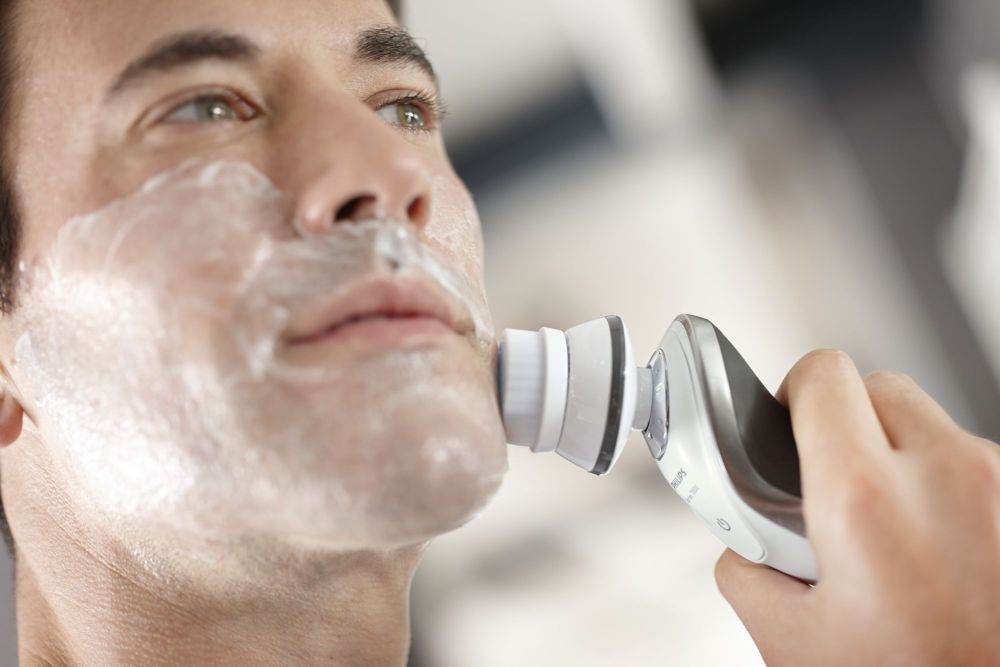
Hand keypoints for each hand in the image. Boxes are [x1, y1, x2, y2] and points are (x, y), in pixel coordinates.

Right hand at [714, 350, 999, 666]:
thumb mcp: (792, 643)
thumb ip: (746, 567)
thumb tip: (743, 536)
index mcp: (867, 500)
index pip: (822, 377)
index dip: (794, 394)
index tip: (788, 420)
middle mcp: (947, 475)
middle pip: (879, 389)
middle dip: (847, 426)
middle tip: (834, 486)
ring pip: (932, 427)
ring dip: (903, 459)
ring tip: (895, 536)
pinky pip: (976, 465)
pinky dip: (949, 490)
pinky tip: (941, 552)